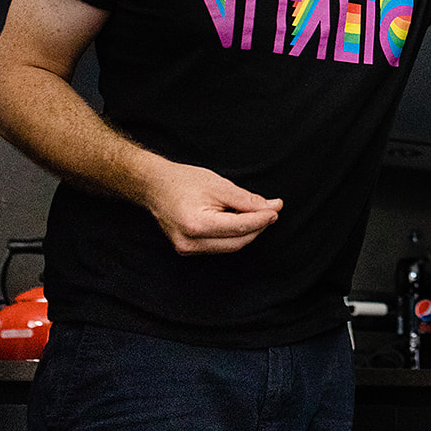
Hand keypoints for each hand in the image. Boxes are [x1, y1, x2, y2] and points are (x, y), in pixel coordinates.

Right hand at [140, 160, 283, 254]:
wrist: (154, 186)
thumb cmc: (183, 181)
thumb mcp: (218, 185)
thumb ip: (246, 199)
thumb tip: (272, 207)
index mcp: (196, 225)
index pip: (240, 227)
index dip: (261, 219)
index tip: (276, 210)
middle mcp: (190, 242)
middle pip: (238, 241)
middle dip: (257, 227)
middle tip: (271, 209)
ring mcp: (187, 249)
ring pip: (231, 246)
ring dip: (247, 232)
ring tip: (253, 212)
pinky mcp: (188, 250)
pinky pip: (220, 246)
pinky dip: (233, 235)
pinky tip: (237, 219)